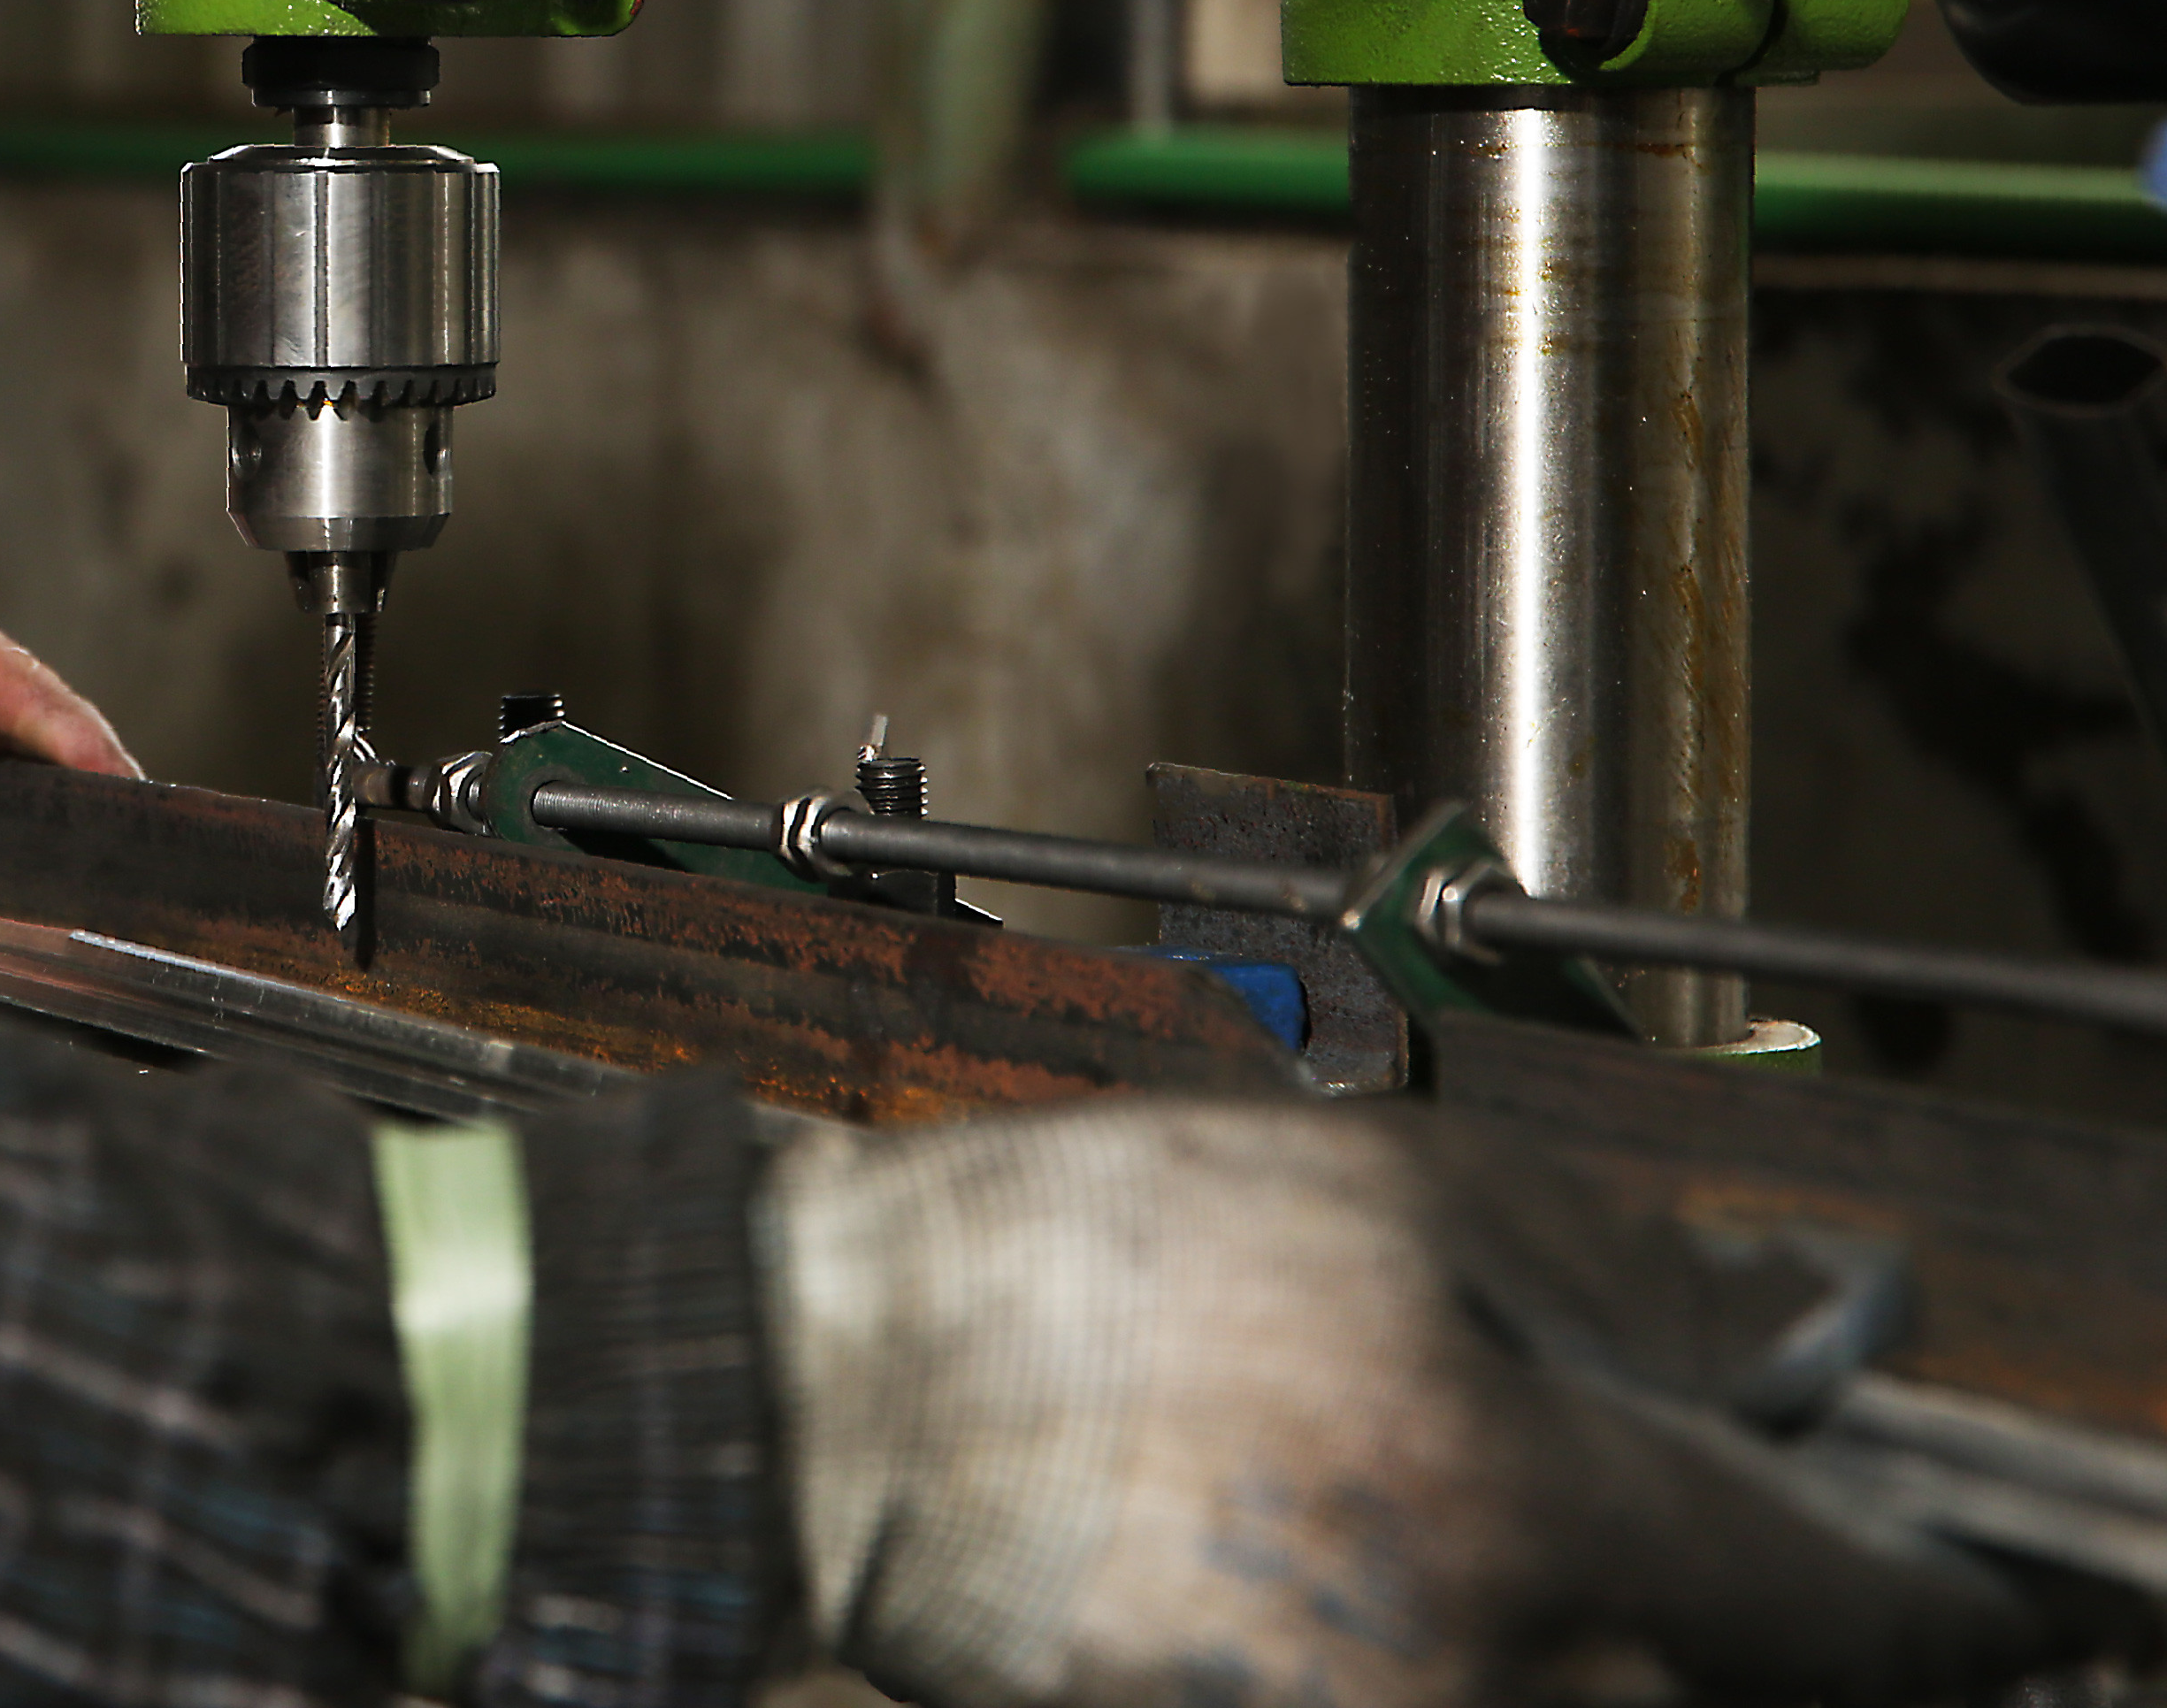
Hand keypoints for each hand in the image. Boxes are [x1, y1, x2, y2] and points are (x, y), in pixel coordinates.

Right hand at [760, 1101, 2056, 1707]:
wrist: (833, 1404)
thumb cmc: (1070, 1271)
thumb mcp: (1367, 1188)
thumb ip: (1629, 1262)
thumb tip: (1827, 1322)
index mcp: (1506, 1485)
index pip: (1854, 1609)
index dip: (1962, 1602)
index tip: (2012, 1590)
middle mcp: (1477, 1663)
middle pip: (1740, 1685)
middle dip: (1756, 1610)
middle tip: (1673, 1503)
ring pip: (1617, 1705)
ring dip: (1616, 1635)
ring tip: (1484, 1515)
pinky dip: (1501, 1661)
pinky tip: (1413, 1581)